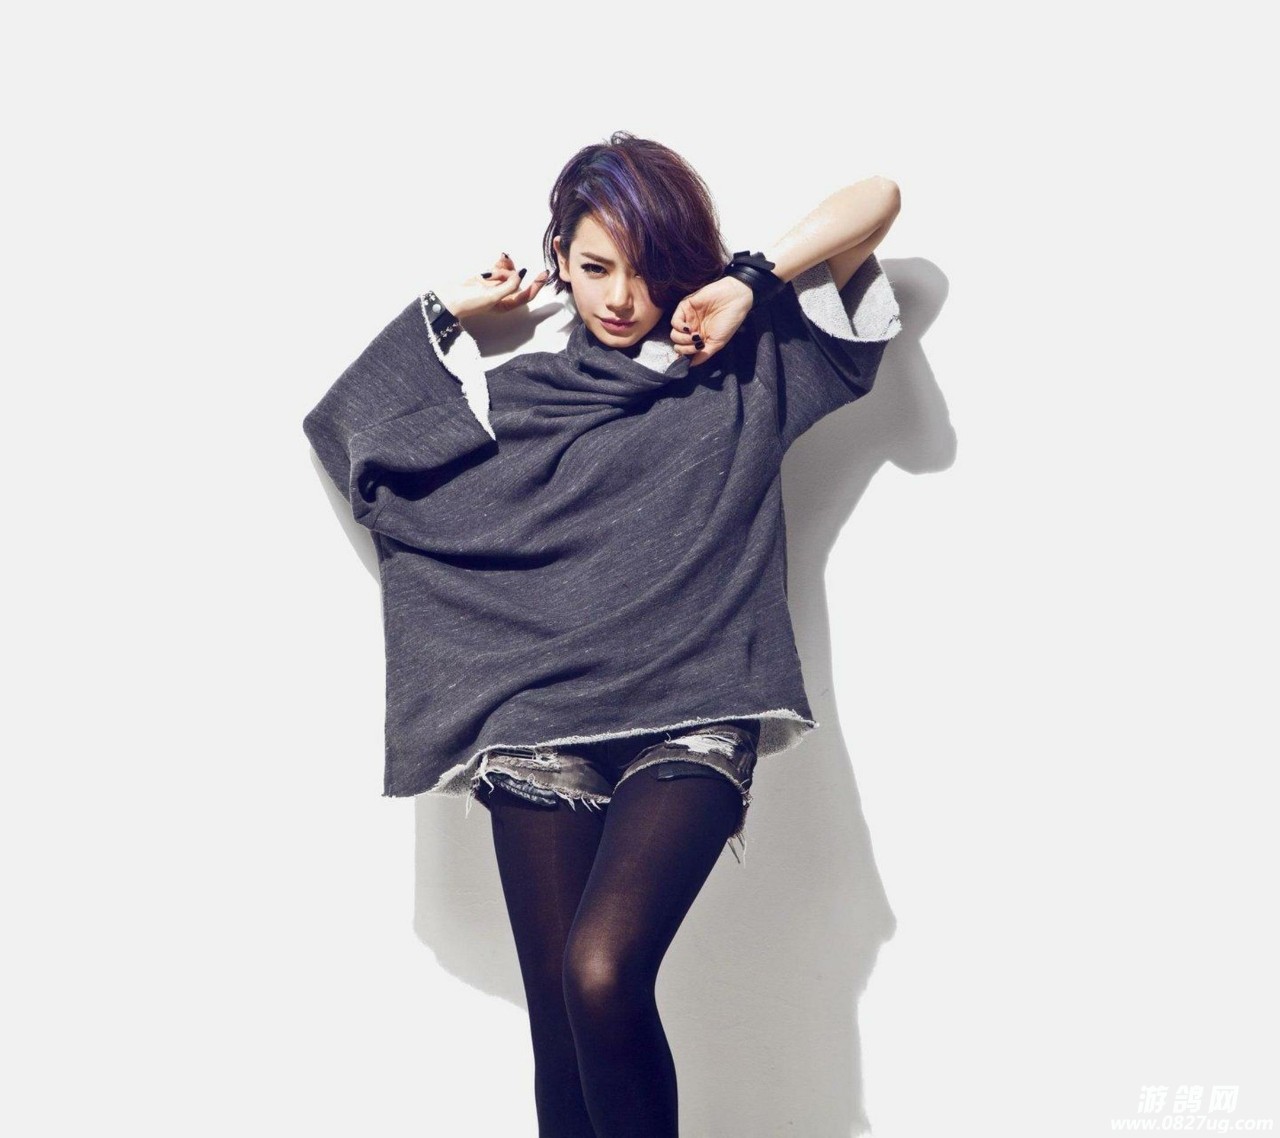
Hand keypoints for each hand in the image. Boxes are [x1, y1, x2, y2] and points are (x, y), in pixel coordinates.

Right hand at [436, 253, 550, 320]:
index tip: (544, 273)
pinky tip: (500, 256)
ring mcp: (496, 286)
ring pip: (508, 272)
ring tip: (489, 272)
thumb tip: (521, 273)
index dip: (537, 285)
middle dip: (511, 273)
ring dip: (502, 268)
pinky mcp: (489, 277)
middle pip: (517, 280)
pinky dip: (500, 263)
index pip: (527, 295)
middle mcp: (504, 296)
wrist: (451, 297)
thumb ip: (509, 286)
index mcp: (507, 304)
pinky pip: (500, 267)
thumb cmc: (471, 302)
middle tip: (499, 271)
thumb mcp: (493, 297)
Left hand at [670, 276, 754, 365]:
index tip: (697, 352)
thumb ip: (703, 354)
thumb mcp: (717, 343)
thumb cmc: (729, 322)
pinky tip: (689, 328)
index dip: (687, 354)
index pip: (684, 350)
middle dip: (685, 348)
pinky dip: (679, 327)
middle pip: (677, 343)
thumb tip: (690, 365)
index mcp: (699, 338)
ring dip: (682, 339)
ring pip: (674, 334)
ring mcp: (688, 318)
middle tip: (697, 344)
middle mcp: (692, 329)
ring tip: (695, 336)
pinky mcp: (685, 307)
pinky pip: (674, 321)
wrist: (734, 300)